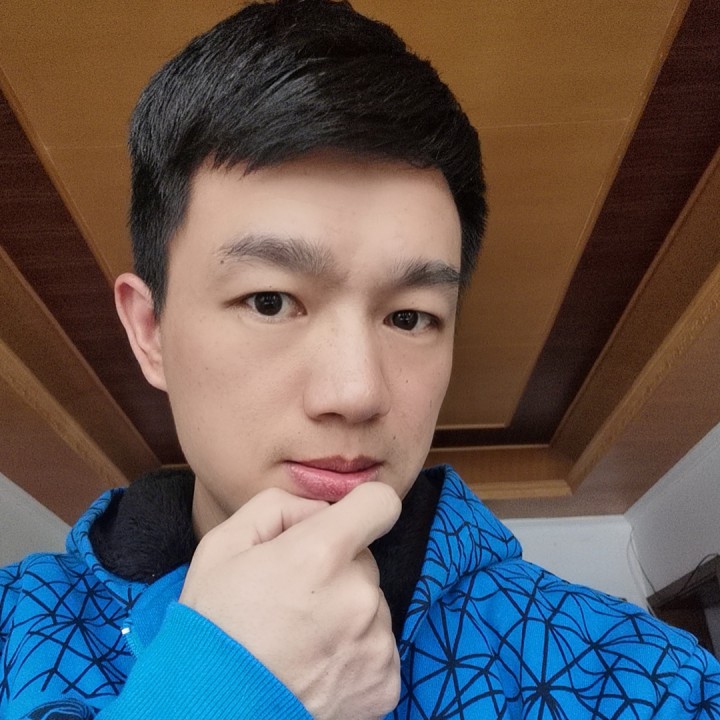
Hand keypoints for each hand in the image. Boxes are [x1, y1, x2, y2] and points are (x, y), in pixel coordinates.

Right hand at [179, 482, 401, 719]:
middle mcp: (358, 596)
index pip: (380, 504)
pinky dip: (354, 653)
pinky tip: (317, 667)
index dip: (363, 508)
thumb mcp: (222, 546)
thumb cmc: (213, 626)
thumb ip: (277, 507)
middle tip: (294, 600)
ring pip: (370, 605)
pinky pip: (378, 647)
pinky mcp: (384, 683)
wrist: (213, 712)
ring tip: (302, 639)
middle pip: (364, 560)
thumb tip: (319, 510)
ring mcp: (375, 643)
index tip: (347, 524)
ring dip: (346, 614)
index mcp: (321, 554)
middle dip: (336, 570)